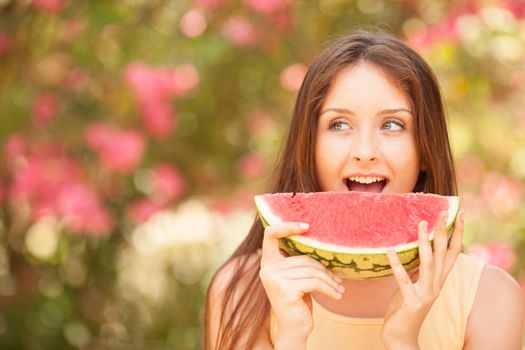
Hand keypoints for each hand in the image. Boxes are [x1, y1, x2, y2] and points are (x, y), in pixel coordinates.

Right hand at [259, 222, 344, 347]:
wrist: (294, 329)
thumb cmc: (298, 301)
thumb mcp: (297, 277)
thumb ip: (299, 260)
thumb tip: (321, 242)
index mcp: (268, 262)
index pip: (270, 234)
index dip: (287, 226)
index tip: (307, 226)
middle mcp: (266, 268)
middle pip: (303, 257)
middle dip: (324, 268)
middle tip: (338, 279)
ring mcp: (274, 278)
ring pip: (311, 270)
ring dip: (329, 280)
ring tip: (339, 288)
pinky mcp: (284, 289)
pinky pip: (314, 282)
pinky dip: (328, 288)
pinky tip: (337, 295)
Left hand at [381, 210, 463, 348]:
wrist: (402, 336)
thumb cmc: (408, 305)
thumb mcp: (418, 283)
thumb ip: (421, 267)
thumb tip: (419, 245)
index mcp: (440, 279)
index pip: (454, 253)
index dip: (458, 234)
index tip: (460, 214)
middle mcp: (437, 285)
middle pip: (444, 254)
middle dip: (443, 231)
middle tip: (442, 212)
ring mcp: (426, 293)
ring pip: (429, 263)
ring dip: (425, 242)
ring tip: (421, 223)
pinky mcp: (411, 301)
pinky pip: (404, 280)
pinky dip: (397, 264)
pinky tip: (390, 250)